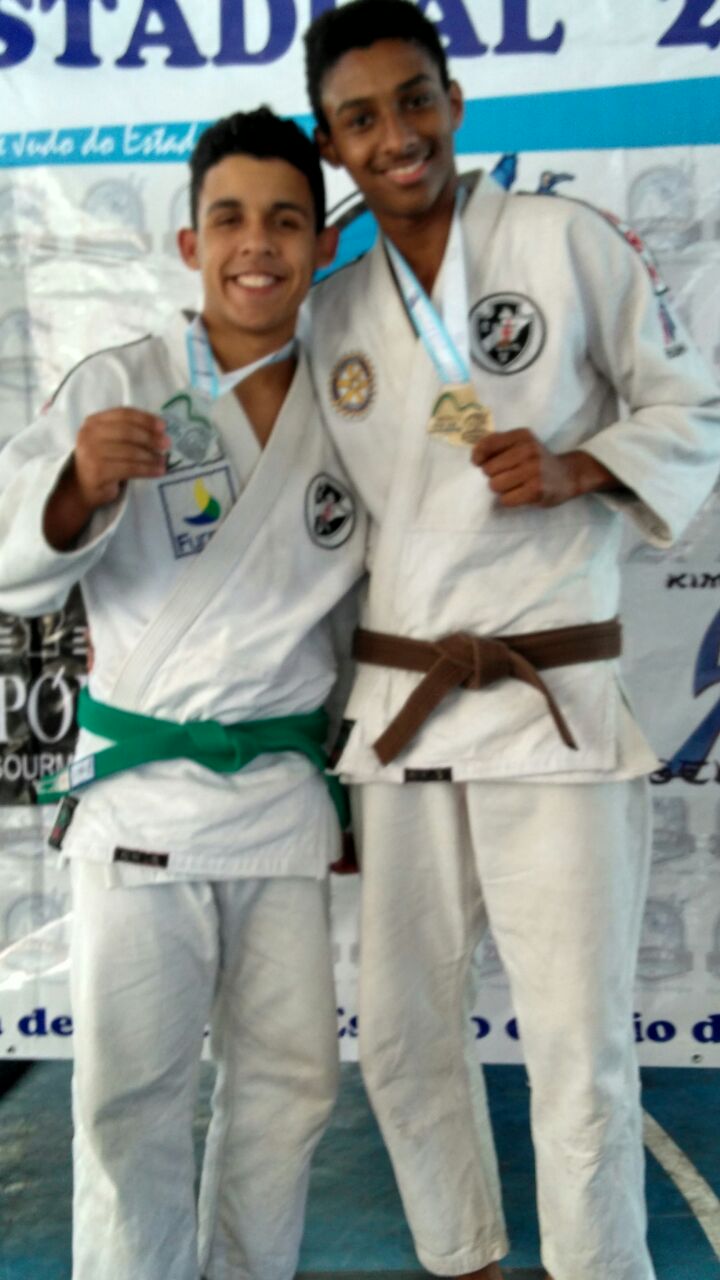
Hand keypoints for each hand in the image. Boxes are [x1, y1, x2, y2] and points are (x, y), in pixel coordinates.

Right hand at [73, 408, 169, 508]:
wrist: (81, 487)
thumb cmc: (102, 460)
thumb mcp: (110, 440)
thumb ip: (128, 431)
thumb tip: (160, 432)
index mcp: (94, 421)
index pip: (124, 414)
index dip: (145, 419)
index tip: (163, 426)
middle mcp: (90, 434)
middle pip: (127, 431)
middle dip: (150, 437)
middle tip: (167, 444)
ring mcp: (92, 453)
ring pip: (130, 451)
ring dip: (151, 456)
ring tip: (163, 460)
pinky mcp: (99, 471)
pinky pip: (130, 468)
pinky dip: (147, 469)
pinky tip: (158, 471)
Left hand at [471, 429, 617, 507]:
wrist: (569, 474)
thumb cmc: (538, 460)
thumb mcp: (522, 443)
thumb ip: (499, 444)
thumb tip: (475, 457)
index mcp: (521, 436)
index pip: (487, 444)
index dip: (478, 456)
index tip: (479, 463)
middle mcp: (528, 450)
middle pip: (488, 469)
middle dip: (494, 475)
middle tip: (509, 476)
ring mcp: (533, 470)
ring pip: (495, 485)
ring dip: (501, 489)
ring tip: (515, 485)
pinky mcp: (536, 489)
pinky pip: (506, 499)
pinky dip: (509, 499)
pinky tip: (520, 494)